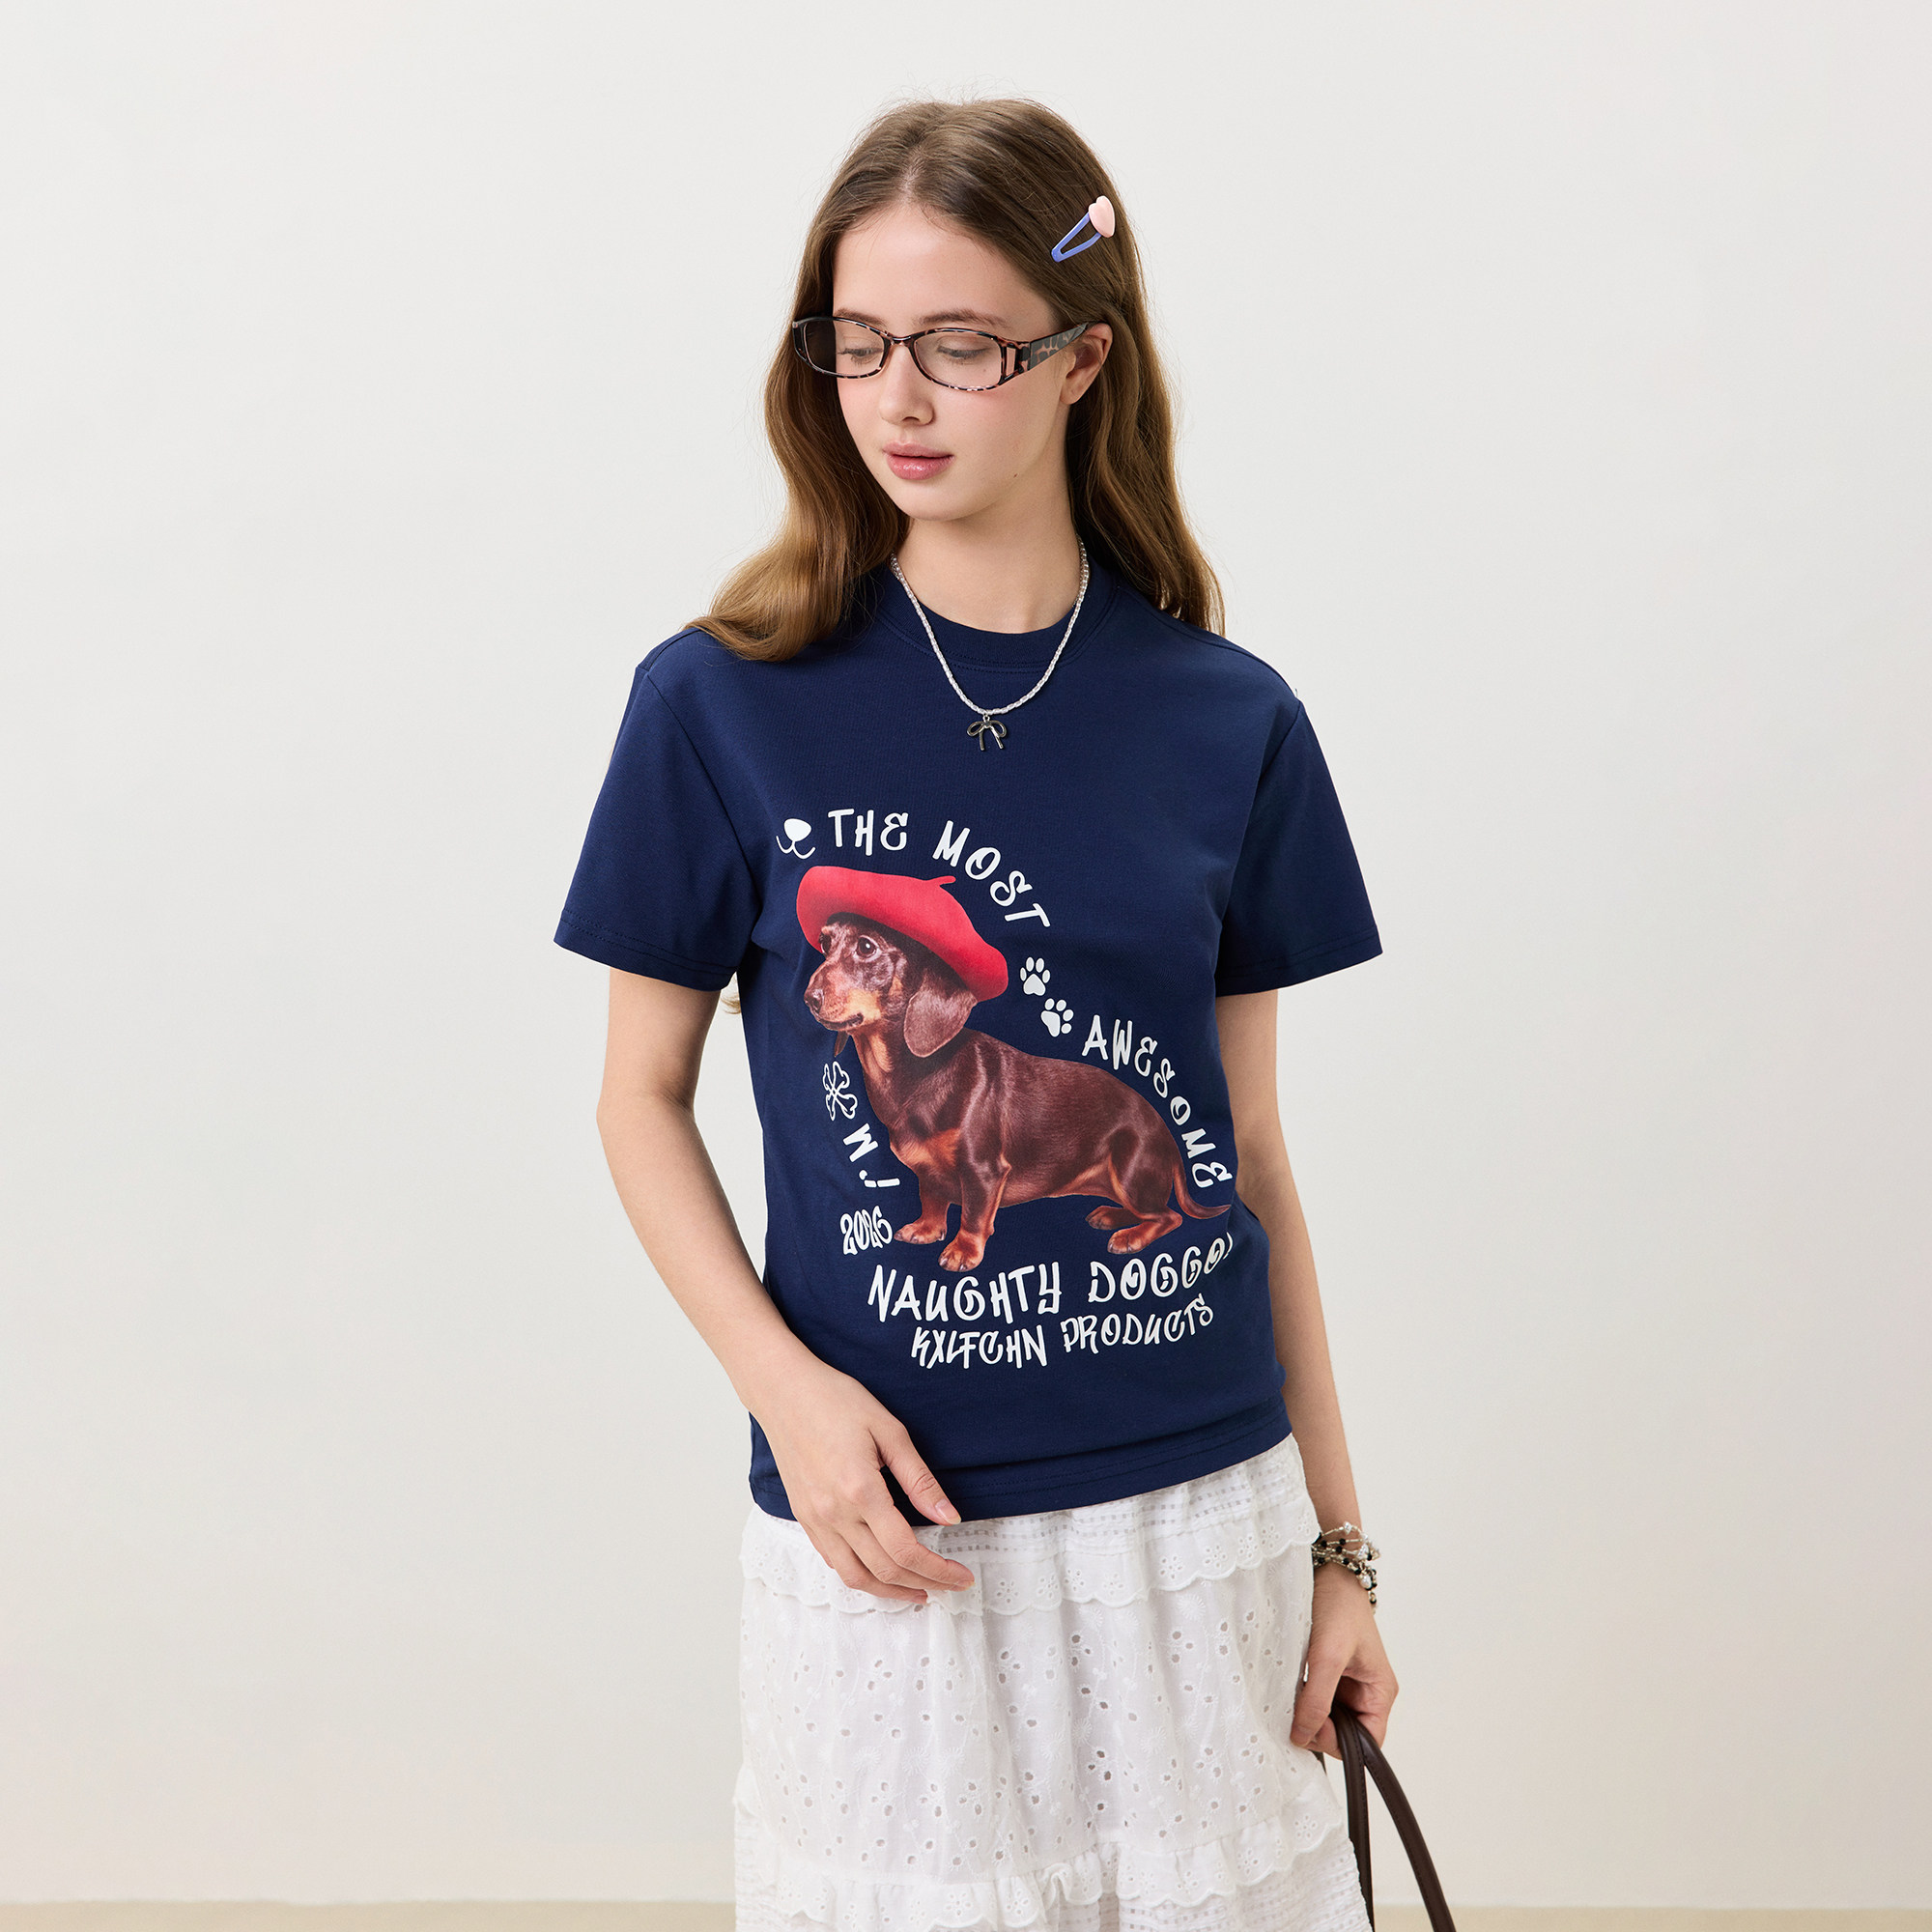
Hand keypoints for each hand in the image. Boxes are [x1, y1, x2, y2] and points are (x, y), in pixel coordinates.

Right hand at [749, 1353, 975, 1603]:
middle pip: (885, 1569)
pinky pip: (834, 1562)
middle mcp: (834, 1513)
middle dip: (924, 1583)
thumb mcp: (889, 1430)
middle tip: (951, 1585)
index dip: (939, 1570)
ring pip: (856, 1576)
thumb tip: (948, 1516)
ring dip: (891, 1591)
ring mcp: (815, 1519)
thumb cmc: (835, 1400)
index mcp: (860, 1489)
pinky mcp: (804, 1518)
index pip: (905, 1549)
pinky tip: (880, 1572)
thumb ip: (919, 1479)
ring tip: (919, 1590)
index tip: (962, 1576)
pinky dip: (861, 1576)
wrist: (783, 1392)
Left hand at [1291, 1563, 1397, 1755]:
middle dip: (1318, 1728)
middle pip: (1344, 1733)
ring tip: (1292, 1693)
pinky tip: (1290, 1685)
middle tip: (1295, 1711)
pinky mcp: (1327, 1673)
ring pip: (1326, 1718)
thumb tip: (1304, 1735)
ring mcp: (1345, 1683)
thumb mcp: (1327, 1655)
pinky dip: (1300, 1698)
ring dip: (1307, 1712)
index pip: (1367, 1742)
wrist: (1326, 1571)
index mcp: (1379, 1692)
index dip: (1338, 1742)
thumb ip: (1317, 1699)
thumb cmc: (1338, 1606)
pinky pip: (1314, 1699)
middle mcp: (1365, 1692)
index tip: (1310, 1727)